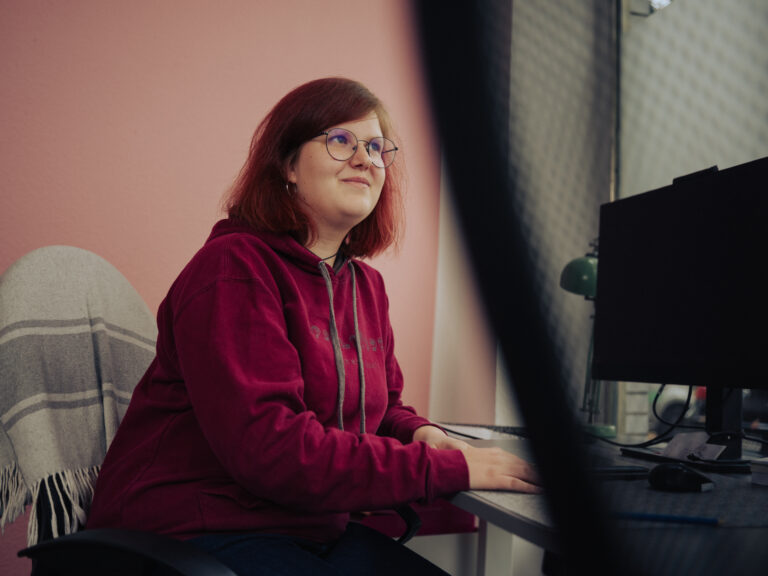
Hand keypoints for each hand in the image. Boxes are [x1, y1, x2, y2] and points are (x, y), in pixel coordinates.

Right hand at [413, 425, 541, 492]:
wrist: (440, 460)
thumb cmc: (446, 456)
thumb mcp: (458, 449)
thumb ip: (467, 451)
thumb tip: (468, 451)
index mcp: (490, 452)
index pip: (513, 458)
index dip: (526, 464)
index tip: (536, 467)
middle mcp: (496, 458)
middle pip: (523, 464)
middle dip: (537, 471)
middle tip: (550, 475)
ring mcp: (497, 468)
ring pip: (524, 472)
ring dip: (537, 478)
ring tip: (548, 483)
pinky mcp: (494, 478)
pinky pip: (516, 483)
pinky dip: (529, 487)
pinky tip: (538, 490)